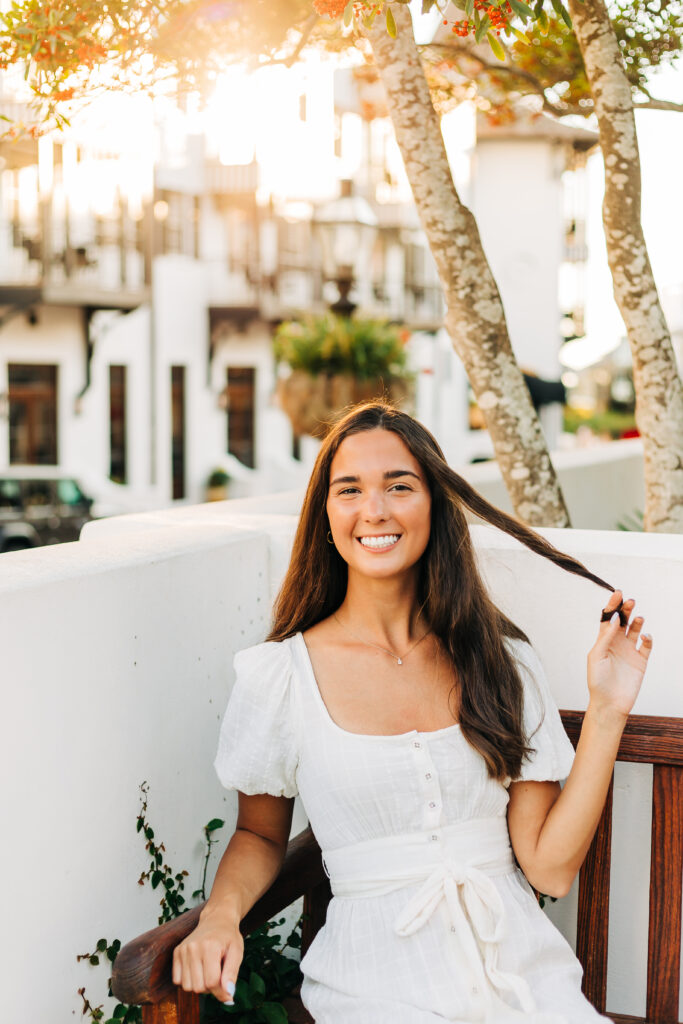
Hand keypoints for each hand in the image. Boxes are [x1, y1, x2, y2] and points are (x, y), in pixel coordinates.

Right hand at [172, 905, 243, 1003]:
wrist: (217, 919)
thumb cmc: (229, 937)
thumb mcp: (237, 953)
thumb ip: (232, 975)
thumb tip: (227, 997)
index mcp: (210, 947)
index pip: (212, 982)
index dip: (221, 991)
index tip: (227, 991)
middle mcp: (193, 948)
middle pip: (198, 987)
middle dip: (210, 988)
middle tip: (218, 974)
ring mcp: (183, 949)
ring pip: (187, 987)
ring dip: (199, 985)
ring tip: (208, 971)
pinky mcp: (176, 952)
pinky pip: (177, 980)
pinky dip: (188, 980)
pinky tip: (198, 969)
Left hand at [587, 590, 652, 719]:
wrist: (609, 703)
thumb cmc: (597, 681)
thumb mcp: (596, 656)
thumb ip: (605, 637)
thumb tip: (616, 618)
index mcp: (603, 641)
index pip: (609, 619)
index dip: (613, 605)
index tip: (618, 593)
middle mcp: (616, 644)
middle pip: (623, 621)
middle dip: (626, 609)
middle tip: (630, 601)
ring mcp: (629, 652)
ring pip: (636, 631)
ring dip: (638, 622)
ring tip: (638, 617)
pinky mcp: (640, 661)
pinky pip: (647, 646)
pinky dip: (648, 639)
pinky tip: (646, 636)